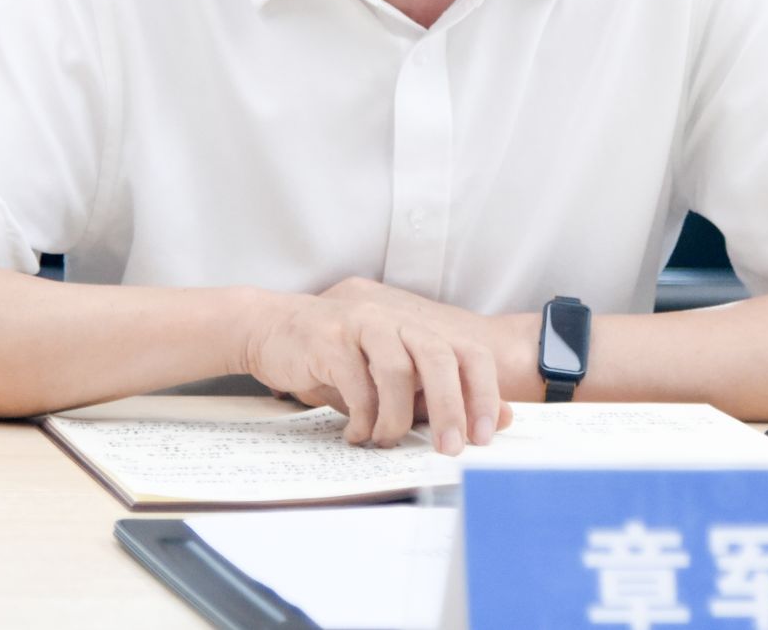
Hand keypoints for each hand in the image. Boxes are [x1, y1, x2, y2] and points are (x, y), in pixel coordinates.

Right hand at [239, 284, 509, 454]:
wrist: (271, 328)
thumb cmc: (338, 358)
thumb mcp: (389, 376)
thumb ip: (433, 395)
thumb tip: (495, 421)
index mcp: (418, 327)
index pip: (468, 351)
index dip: (484, 391)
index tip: (487, 434)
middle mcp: (395, 320)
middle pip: (438, 357)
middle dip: (451, 407)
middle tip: (450, 448)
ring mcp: (361, 326)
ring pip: (396, 371)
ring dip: (395, 418)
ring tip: (385, 441)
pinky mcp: (329, 340)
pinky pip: (356, 385)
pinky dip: (361, 419)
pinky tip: (356, 434)